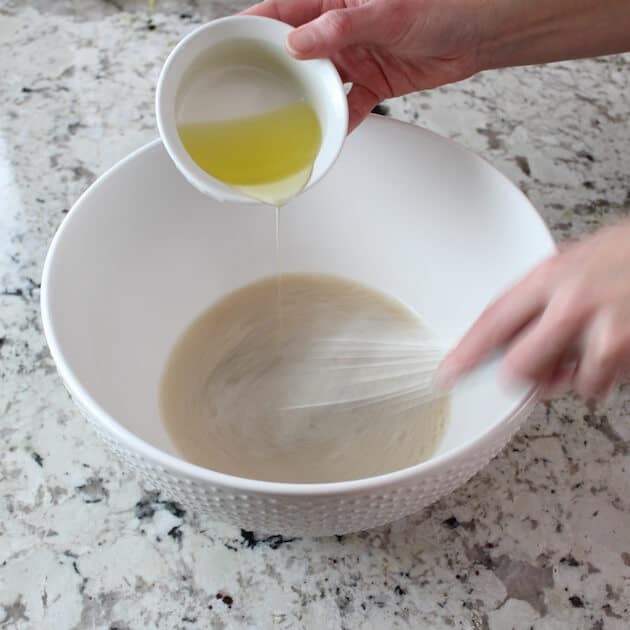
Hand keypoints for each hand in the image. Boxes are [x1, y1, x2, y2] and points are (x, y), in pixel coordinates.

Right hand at [244, 0, 484, 130]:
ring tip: (287, 116)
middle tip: (252, 90)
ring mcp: (355, 56)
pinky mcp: (373, 81)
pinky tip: (330, 132)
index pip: (283, 10)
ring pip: (319, 81)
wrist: (481, 32)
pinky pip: (349, 104)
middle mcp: (341, 28)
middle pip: (295, 50)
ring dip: (306, 99)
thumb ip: (341, 27)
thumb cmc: (445, 3)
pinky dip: (341, 119)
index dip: (254, 25)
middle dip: (274, 69)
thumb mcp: (388, 11)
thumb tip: (299, 43)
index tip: (229, 42)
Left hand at [439, 220, 629, 399]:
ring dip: (572, 376)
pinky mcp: (624, 352)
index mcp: (549, 276)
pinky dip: (601, 377)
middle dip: (523, 374)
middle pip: (517, 367)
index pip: (493, 321)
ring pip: (561, 383)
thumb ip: (535, 302)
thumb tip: (503, 342)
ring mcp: (602, 330)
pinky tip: (613, 348)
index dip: (466, 353)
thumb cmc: (626, 258)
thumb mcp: (571, 264)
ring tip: (592, 344)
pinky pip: (596, 387)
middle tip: (539, 365)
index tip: (448, 374)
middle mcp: (570, 303)